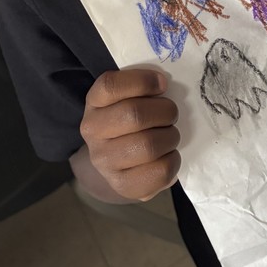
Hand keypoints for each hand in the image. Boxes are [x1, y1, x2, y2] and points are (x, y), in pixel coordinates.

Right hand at [80, 69, 179, 200]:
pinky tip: (168, 155)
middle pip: (135, 115)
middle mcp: (92, 132)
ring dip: (170, 137)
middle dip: (165, 111)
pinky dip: (173, 161)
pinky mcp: (122, 185)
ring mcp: (104, 161)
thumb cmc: (129, 121)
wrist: (115, 160)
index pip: (111, 86)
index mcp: (94, 102)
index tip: (162, 84)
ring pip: (148, 145)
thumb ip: (141, 88)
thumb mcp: (126, 97)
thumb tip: (163, 85)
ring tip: (169, 136)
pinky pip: (159, 172)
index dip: (142, 81)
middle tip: (171, 115)